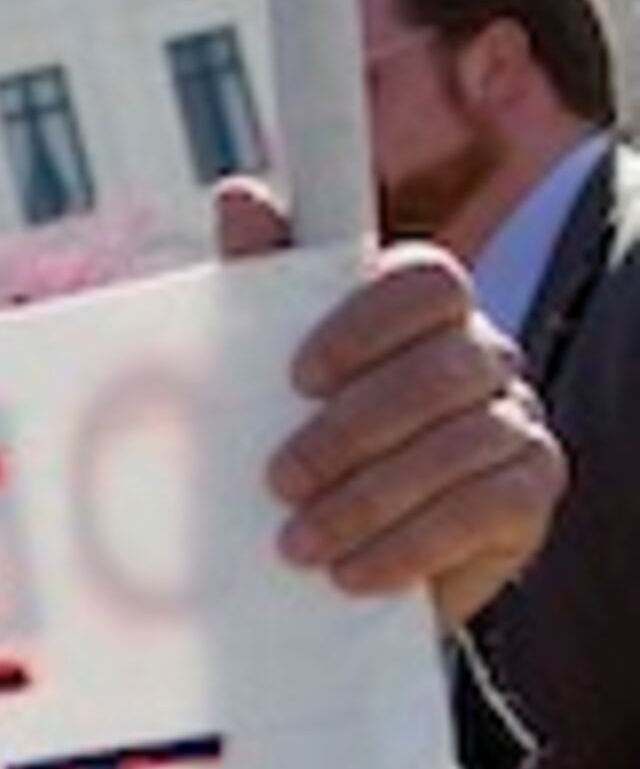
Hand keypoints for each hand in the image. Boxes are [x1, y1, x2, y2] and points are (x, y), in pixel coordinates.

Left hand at [220, 180, 562, 629]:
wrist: (336, 557)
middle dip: (353, 431)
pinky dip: (411, 544)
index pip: (424, 281)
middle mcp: (483, 356)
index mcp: (423, 312)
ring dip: (371, 499)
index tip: (298, 377)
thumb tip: (240, 194)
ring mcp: (515, 423)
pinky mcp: (528, 496)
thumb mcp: (262, 371)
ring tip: (298, 544)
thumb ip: (259, 287)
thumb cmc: (301, 443)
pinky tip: (353, 573)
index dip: (365, 324)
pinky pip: (485, 511)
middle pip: (442, 369)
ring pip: (463, 444)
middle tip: (278, 481)